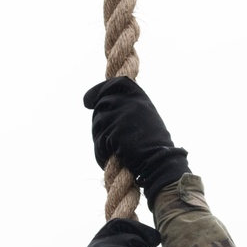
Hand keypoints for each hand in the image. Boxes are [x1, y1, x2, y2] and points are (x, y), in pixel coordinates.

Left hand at [83, 79, 189, 206]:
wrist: (160, 161)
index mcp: (139, 96)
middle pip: (101, 105)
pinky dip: (101, 152)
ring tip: (110, 151)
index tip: (87, 101)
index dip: (97, 91)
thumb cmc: (154, 145)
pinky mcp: (114, 132)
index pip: (113, 85)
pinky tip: (109, 158)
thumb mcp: (146, 117)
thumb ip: (129, 108)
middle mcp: (129, 102)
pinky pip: (99, 141)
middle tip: (102, 138)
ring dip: (99, 139)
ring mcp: (121, 116)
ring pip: (97, 124)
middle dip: (98, 122)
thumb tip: (104, 107)